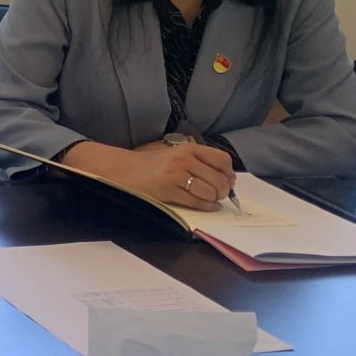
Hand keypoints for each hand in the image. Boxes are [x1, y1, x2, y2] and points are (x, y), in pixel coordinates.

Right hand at [113, 138, 236, 209]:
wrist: (126, 170)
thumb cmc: (153, 164)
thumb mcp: (177, 154)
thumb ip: (200, 161)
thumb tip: (227, 178)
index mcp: (189, 148)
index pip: (222, 160)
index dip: (229, 173)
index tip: (228, 180)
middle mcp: (184, 160)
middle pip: (219, 179)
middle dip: (223, 190)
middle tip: (219, 194)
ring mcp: (176, 175)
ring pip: (210, 192)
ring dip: (214, 199)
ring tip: (210, 199)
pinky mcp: (169, 190)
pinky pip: (197, 201)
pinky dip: (207, 206)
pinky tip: (208, 206)